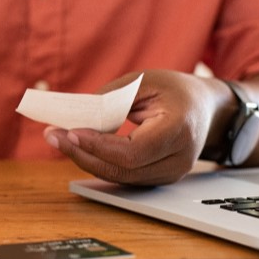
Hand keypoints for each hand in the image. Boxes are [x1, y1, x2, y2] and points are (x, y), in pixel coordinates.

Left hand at [43, 70, 217, 185]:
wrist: (205, 108)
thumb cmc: (174, 90)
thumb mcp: (143, 81)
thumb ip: (110, 98)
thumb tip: (77, 117)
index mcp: (179, 130)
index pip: (134, 151)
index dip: (99, 145)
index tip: (72, 132)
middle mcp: (178, 159)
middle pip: (122, 169)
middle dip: (82, 153)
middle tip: (53, 135)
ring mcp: (170, 173)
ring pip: (119, 177)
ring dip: (84, 159)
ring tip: (57, 139)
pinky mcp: (158, 177)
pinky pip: (122, 175)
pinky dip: (96, 162)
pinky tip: (76, 147)